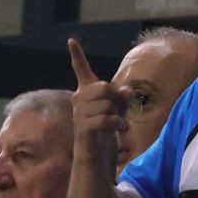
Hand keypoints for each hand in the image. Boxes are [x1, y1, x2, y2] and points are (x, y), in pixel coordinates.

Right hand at [69, 38, 130, 159]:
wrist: (96, 157)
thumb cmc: (106, 133)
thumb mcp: (119, 111)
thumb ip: (123, 98)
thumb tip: (126, 90)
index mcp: (85, 94)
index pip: (81, 71)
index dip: (77, 56)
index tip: (71, 40)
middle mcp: (78, 101)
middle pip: (105, 86)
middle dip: (116, 99)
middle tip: (117, 113)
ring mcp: (79, 114)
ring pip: (108, 104)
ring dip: (118, 115)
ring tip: (116, 125)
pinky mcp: (84, 128)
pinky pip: (107, 118)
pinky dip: (117, 125)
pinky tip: (118, 130)